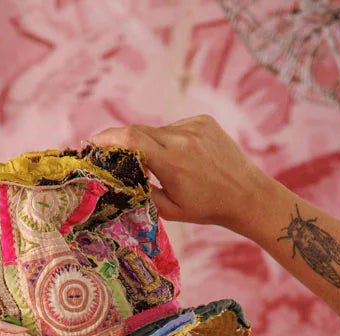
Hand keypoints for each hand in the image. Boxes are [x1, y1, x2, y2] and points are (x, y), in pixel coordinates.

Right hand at [87, 115, 268, 233]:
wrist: (247, 195)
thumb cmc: (207, 208)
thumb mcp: (171, 210)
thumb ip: (143, 192)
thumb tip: (121, 178)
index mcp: (171, 162)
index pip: (130, 139)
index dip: (107, 138)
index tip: (92, 142)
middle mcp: (181, 138)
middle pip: (140, 132)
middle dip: (124, 141)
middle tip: (114, 154)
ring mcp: (194, 126)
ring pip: (158, 131)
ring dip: (152, 145)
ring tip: (164, 166)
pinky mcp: (204, 121)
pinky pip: (175, 127)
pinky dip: (170, 140)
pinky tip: (184, 158)